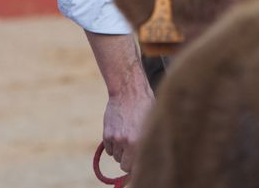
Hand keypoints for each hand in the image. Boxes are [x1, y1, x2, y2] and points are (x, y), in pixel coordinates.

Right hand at [85, 30, 155, 173]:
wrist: (128, 90)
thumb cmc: (145, 105)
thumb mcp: (151, 124)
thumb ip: (148, 141)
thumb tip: (149, 157)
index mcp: (143, 141)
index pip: (137, 167)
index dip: (137, 168)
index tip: (139, 167)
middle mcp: (129, 142)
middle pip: (125, 165)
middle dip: (128, 161)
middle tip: (131, 152)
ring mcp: (117, 139)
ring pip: (116, 156)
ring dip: (121, 151)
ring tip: (127, 135)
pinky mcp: (107, 134)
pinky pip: (109, 148)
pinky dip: (113, 144)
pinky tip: (119, 131)